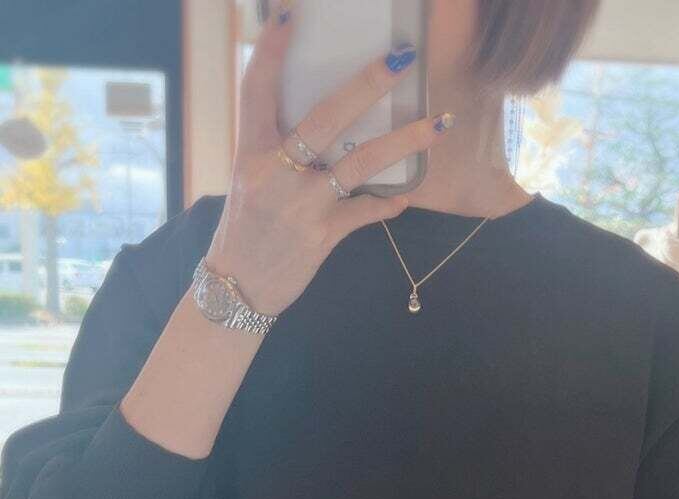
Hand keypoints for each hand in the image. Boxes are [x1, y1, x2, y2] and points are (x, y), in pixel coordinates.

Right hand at [207, 12, 452, 315]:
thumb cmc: (247, 230)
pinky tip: (407, 196)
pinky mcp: (321, 236)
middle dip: (366, 85)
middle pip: (324, 118)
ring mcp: (300, 206)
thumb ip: (278, 149)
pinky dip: (388, 205)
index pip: (257, 90)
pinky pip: (365, 213)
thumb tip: (325, 120)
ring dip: (404, 142)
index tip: (290, 13)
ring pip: (360, 164)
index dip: (272, 50)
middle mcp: (273, 174)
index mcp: (250, 153)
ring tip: (439, 124)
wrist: (238, 290)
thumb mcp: (250, 181)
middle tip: (401, 58)